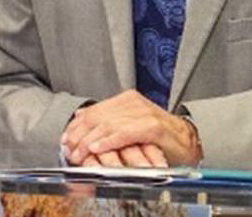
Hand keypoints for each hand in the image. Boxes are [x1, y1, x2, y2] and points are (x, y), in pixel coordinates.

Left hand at [62, 89, 201, 166]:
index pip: (93, 110)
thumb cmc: (157, 135)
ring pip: (109, 124)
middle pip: (98, 116)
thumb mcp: (128, 124)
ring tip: (80, 152)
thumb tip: (80, 115)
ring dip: (91, 140)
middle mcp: (134, 103)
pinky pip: (126, 133)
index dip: (76, 126)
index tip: (65, 139)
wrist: (186, 140)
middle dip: (80, 134)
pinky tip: (98, 147)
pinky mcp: (153, 127)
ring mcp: (144, 113)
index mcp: (126, 99)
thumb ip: (106, 118)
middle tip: (69, 149)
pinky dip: (110, 140)